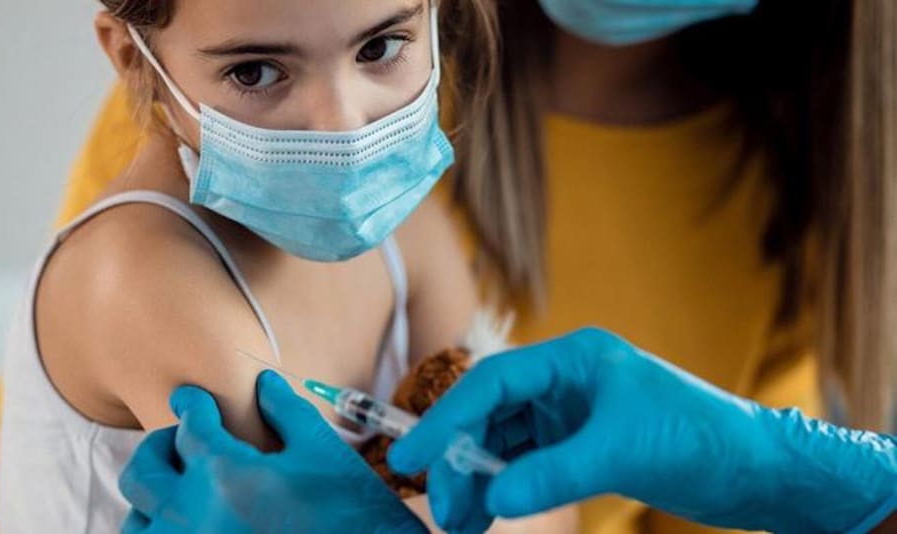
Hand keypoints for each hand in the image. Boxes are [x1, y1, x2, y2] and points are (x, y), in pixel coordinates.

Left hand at [120, 370, 425, 533]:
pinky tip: (194, 521)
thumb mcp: (321, 450)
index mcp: (226, 476)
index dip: (192, 405)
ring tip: (179, 487)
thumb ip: (284, 410)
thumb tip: (263, 382)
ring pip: (137, 524)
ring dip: (151, 497)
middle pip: (144, 472)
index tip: (191, 399)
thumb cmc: (354, 509)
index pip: (191, 428)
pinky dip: (163, 530)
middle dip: (158, 445)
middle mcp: (196, 518)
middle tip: (179, 438)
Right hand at [388, 328, 896, 532]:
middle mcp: (566, 383)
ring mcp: (573, 415)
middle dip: (462, 461)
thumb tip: (491, 496)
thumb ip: (552, 472)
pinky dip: (505, 490)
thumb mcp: (621, 451)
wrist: (754, 469)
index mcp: (573, 360)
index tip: (411, 457)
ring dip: (480, 481)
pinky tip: (488, 517)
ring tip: (461, 524)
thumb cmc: (699, 438)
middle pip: (491, 416)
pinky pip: (527, 466)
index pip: (492, 382)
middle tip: (443, 508)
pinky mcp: (583, 447)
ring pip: (505, 444)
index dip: (446, 418)